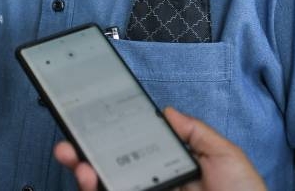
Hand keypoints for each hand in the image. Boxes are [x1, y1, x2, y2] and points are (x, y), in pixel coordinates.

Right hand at [53, 107, 265, 190]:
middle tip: (68, 146)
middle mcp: (151, 188)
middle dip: (82, 157)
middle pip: (108, 172)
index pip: (131, 152)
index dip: (108, 138)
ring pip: (103, 189)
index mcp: (168, 172)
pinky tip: (92, 181)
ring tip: (80, 165)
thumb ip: (196, 133)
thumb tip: (167, 112)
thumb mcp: (226, 157)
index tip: (91, 122)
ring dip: (84, 176)